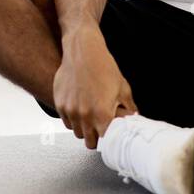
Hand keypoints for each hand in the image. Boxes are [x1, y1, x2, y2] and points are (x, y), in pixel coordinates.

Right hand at [53, 28, 137, 149]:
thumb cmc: (104, 67)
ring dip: (83, 128)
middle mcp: (84, 116)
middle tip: (99, 128)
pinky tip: (79, 107)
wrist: (83, 51)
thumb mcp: (123, 88)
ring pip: (76, 132)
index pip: (104, 142)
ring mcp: (70, 111)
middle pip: (88, 142)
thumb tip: (134, 119)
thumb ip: (129, 108)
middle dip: (95, 137)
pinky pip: (65, 121)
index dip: (108, 140)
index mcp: (102, 115)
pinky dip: (72, 119)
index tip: (109, 136)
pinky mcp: (60, 104)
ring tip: (89, 115)